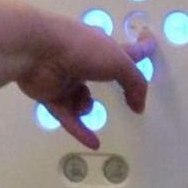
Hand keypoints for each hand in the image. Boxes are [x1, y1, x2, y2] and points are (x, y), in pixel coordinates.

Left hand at [16, 9, 152, 150]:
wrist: (37, 51)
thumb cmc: (81, 49)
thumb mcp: (119, 63)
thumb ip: (135, 84)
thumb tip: (139, 107)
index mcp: (100, 47)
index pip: (126, 51)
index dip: (141, 50)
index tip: (149, 45)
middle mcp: (83, 60)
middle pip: (101, 73)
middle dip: (109, 80)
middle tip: (121, 92)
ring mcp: (64, 78)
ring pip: (81, 99)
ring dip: (87, 107)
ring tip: (87, 107)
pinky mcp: (49, 95)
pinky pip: (67, 116)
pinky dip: (79, 129)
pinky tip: (93, 142)